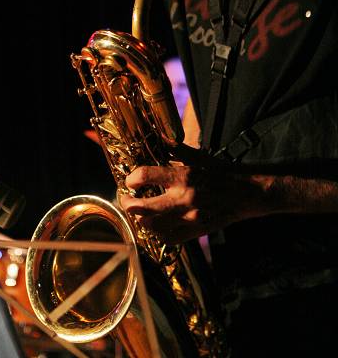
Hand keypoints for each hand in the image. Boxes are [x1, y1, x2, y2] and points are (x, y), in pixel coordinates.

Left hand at [119, 148, 271, 244]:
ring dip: (140, 219)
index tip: (131, 180)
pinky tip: (155, 224)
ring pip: (152, 226)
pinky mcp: (197, 231)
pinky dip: (157, 233)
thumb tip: (157, 136)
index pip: (145, 176)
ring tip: (138, 211)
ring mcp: (190, 218)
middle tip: (126, 197)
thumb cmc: (224, 172)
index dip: (132, 178)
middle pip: (142, 207)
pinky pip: (169, 239)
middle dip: (128, 202)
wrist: (250, 193)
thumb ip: (175, 148)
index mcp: (184, 176)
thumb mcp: (200, 156)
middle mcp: (185, 198)